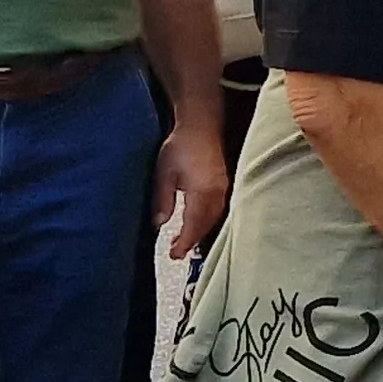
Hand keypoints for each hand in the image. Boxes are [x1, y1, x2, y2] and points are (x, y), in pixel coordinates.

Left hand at [153, 120, 231, 258]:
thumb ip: (163, 199)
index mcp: (203, 193)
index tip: (173, 255)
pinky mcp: (223, 185)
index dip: (184, 243)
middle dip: (192, 241)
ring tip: (184, 241)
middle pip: (206, 226)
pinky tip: (197, 224)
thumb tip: (159, 223)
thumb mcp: (164, 173)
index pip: (194, 225)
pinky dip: (207, 222)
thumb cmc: (181, 145)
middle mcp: (217, 194)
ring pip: (214, 219)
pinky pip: (217, 210)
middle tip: (176, 253)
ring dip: (200, 232)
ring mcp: (223, 189)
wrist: (201, 126)